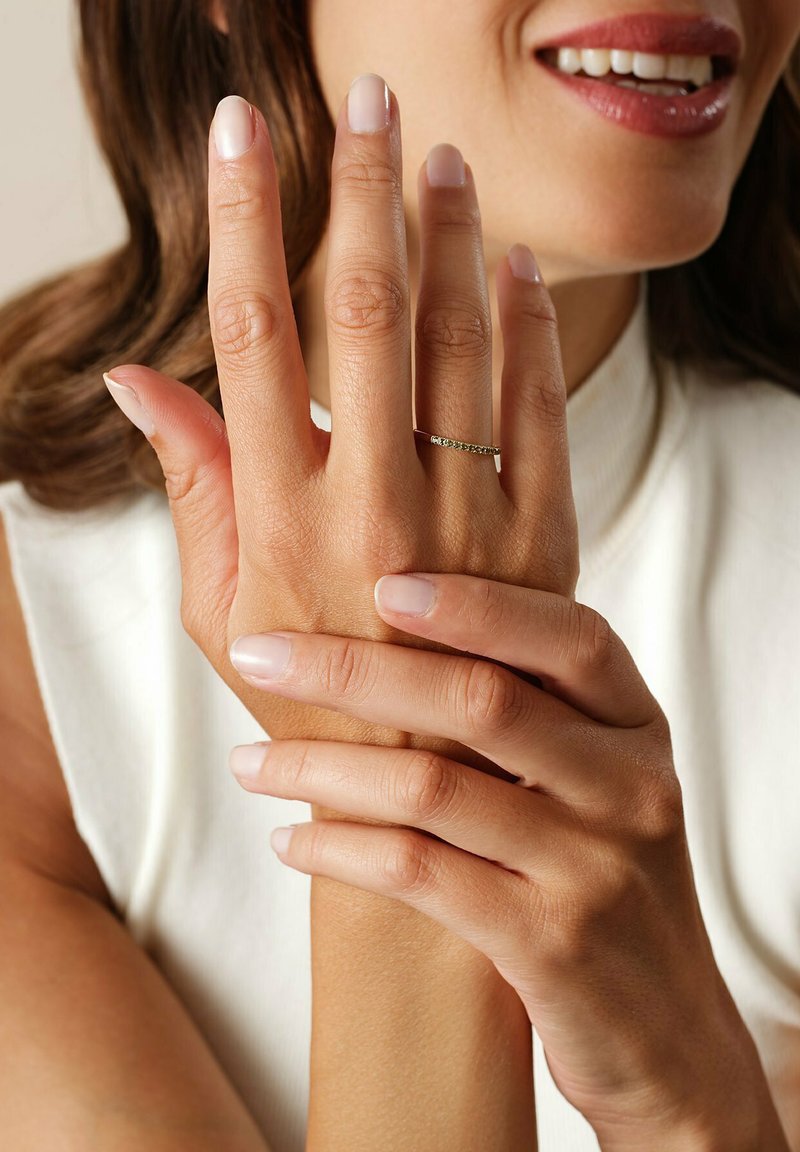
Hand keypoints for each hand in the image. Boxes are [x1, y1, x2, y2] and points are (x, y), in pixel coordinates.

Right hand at [102, 80, 578, 751]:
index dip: (246, 221)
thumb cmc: (306, 698)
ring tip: (442, 158)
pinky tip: (516, 269)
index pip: (252, 336)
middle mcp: (372, 509)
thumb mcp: (219, 607)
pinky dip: (532, 333)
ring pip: (460, 347)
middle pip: (364, 314)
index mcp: (279, 519)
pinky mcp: (540, 544)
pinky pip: (540, 416)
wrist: (426, 785)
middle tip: (367, 96)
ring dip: (452, 238)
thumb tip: (137, 378)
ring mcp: (465, 526)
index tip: (242, 131)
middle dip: (363, 191)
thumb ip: (191, 484)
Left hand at [227, 570, 775, 1149]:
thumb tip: (402, 632)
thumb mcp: (602, 785)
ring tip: (247, 763)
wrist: (668, 1038)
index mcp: (639, 728)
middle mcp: (631, 786)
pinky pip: (420, 874)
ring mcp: (596, 866)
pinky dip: (340, 850)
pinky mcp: (553, 944)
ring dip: (321, 768)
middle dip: (355, 669)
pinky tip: (290, 843)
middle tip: (262, 656)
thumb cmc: (604, 884)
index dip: (476, 603)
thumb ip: (536, 712)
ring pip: (434, 787)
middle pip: (483, 699)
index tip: (380, 586)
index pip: (570, 636)